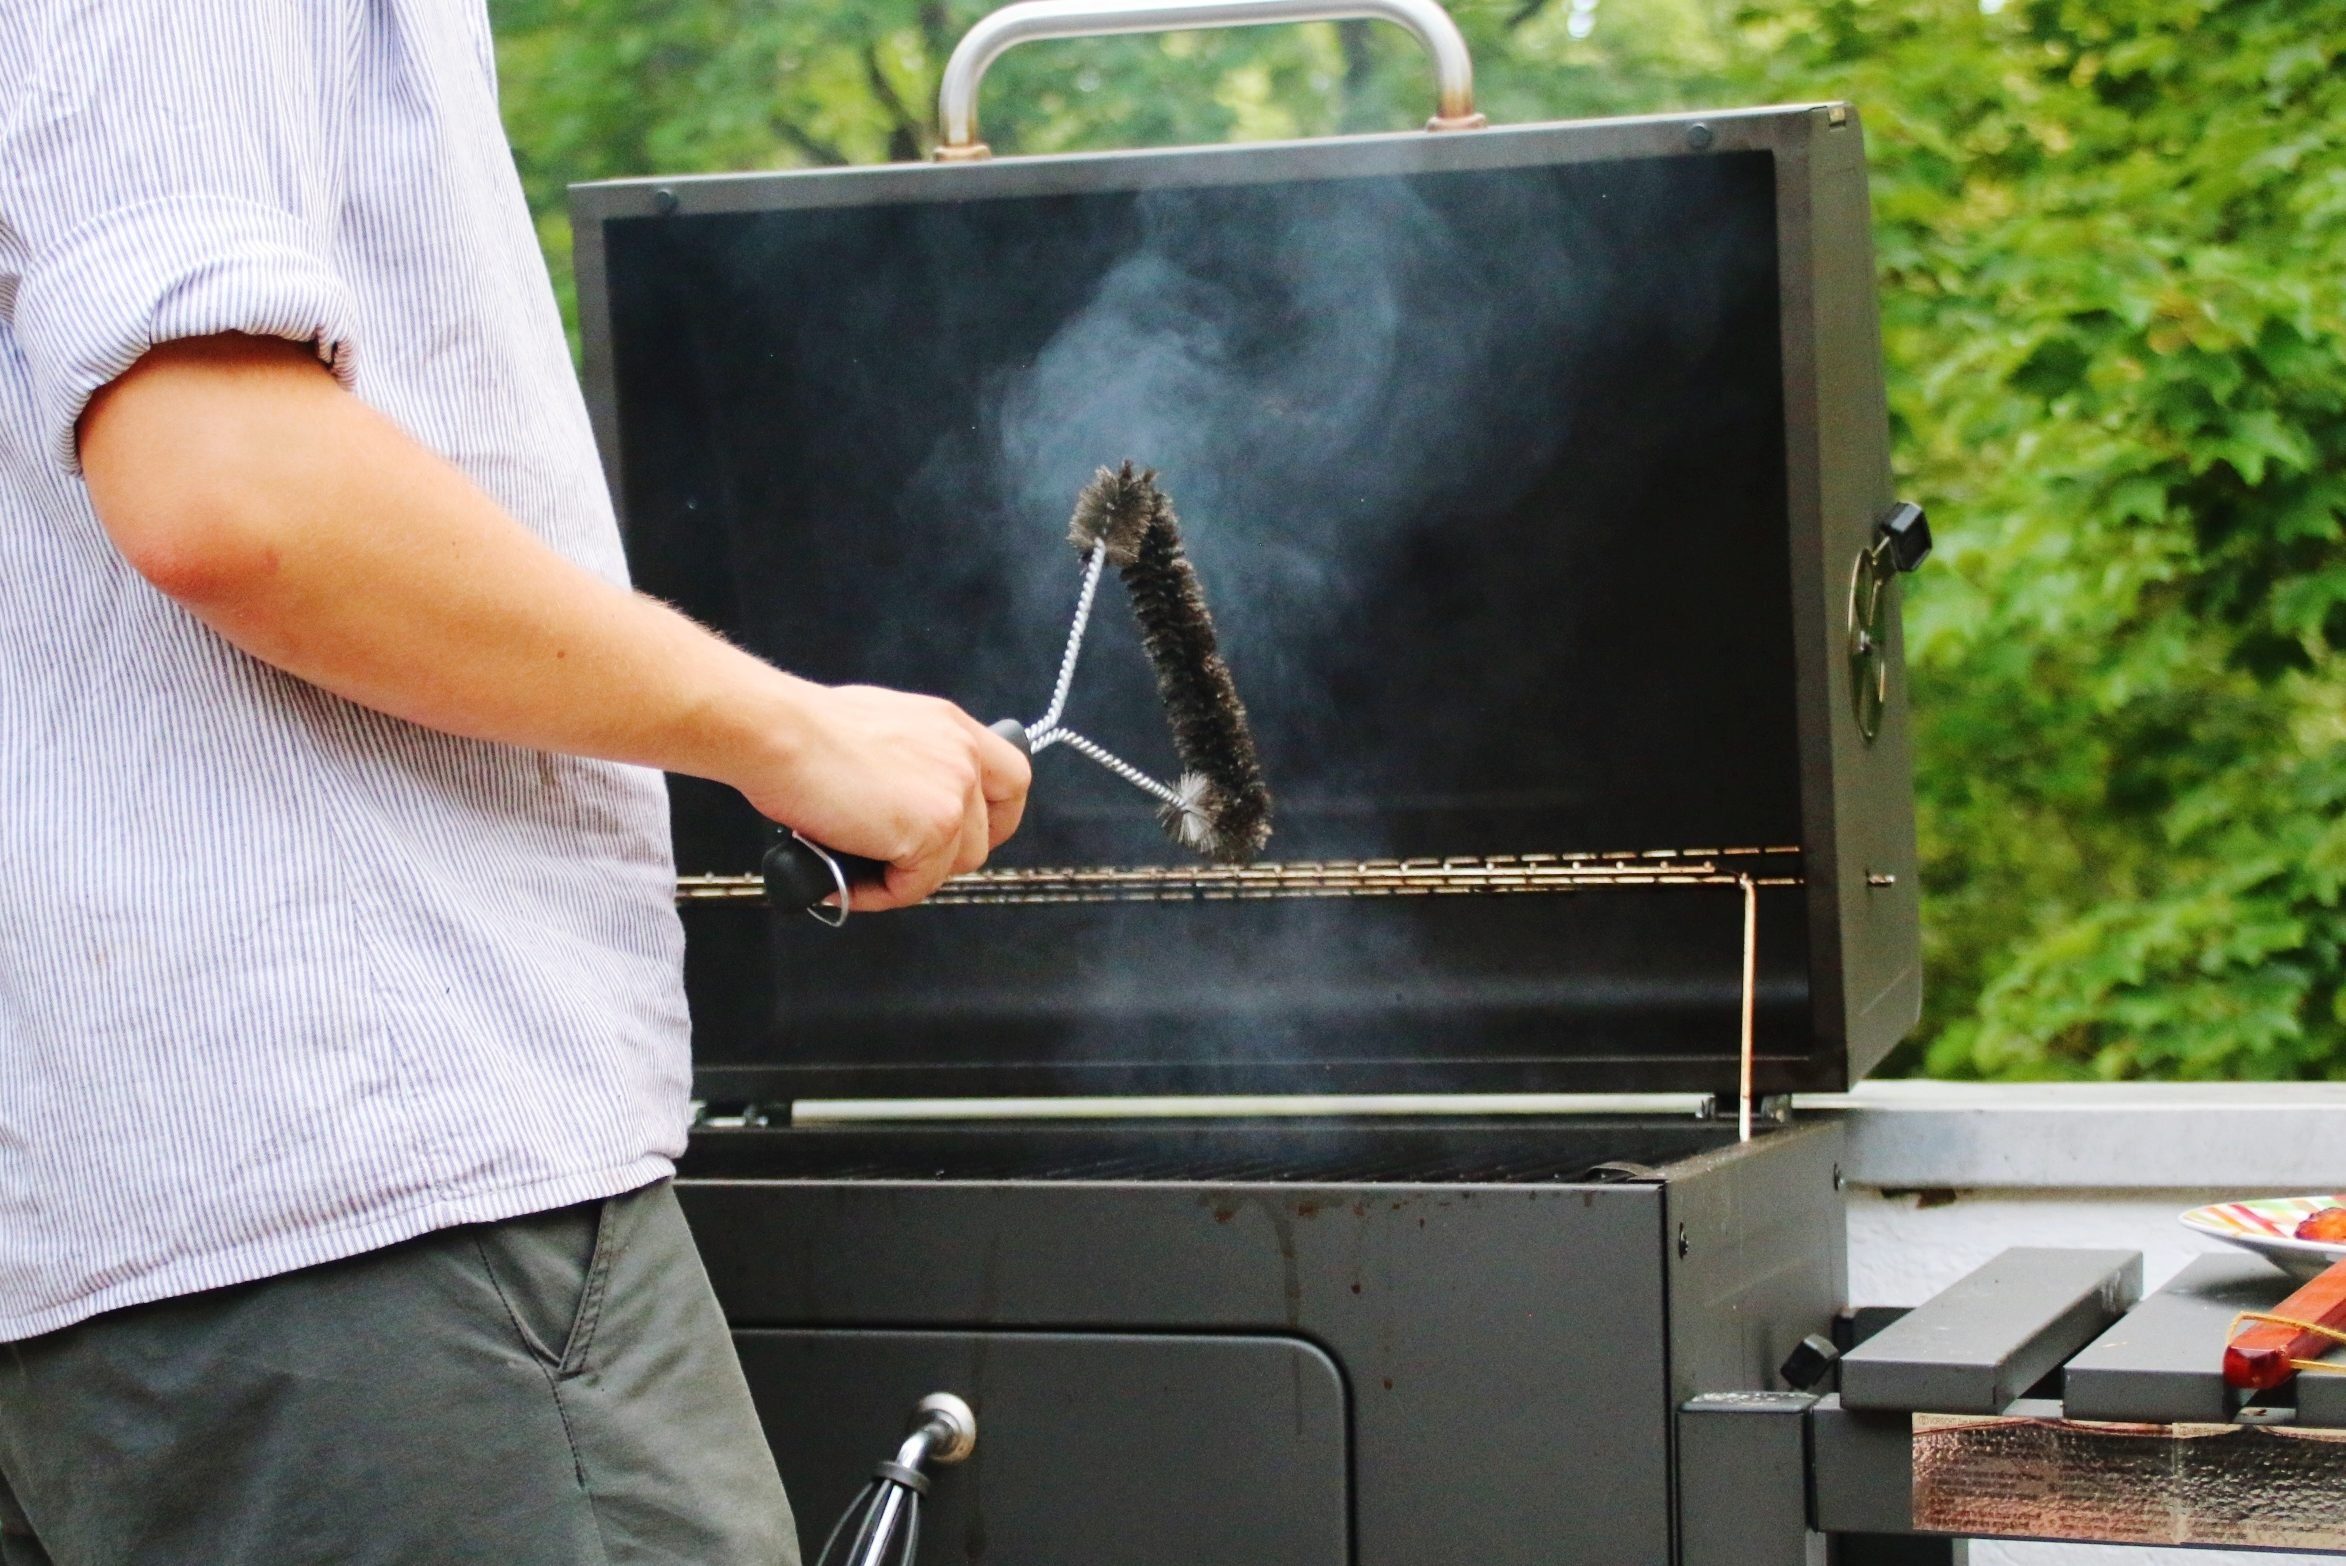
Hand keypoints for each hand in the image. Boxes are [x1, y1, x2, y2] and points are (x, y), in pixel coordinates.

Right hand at [735, 681, 1030, 911]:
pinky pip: (916, 886)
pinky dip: (879, 894)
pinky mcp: (934, 828)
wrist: (776, 732)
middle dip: (941, 859)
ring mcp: (954, 792)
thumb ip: (908, 762)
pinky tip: (841, 879)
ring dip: (904, 877)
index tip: (961, 837)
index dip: (993, 818)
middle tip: (893, 863)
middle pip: (984, 835)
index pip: (1011, 778)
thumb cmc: (801, 731)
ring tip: (852, 868)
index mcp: (952, 726)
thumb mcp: (878, 732)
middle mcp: (964, 755)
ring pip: (951, 867)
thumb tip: (897, 805)